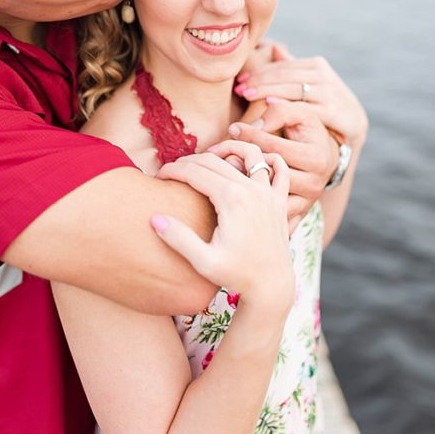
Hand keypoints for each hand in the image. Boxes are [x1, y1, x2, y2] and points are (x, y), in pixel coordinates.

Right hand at [151, 141, 293, 309]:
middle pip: (216, 161)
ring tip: (210, 154)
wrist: (272, 285)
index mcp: (231, 200)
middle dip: (190, 161)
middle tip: (174, 170)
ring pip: (250, 154)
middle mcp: (252, 190)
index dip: (173, 171)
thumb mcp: (203, 261)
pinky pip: (279, 169)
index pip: (195, 172)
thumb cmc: (237, 276)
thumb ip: (178, 238)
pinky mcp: (280, 200)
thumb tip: (155, 218)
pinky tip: (252, 163)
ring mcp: (269, 193)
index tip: (158, 176)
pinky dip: (267, 159)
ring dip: (229, 148)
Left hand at [222, 99, 337, 226]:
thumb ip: (280, 112)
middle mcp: (314, 183)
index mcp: (316, 158)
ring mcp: (307, 202)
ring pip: (269, 201)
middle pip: (272, 177)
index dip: (251, 136)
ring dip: (244, 190)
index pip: (276, 148)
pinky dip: (254, 212)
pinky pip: (271, 218)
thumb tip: (256, 124)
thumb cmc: (308, 132)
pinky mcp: (299, 214)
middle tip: (222, 157)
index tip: (231, 128)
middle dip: (243, 166)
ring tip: (225, 177)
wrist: (326, 158)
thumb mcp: (301, 114)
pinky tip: (237, 201)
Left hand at [236, 45, 367, 147]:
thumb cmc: (326, 101)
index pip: (282, 66)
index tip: (241, 79)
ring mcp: (328, 92)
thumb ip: (293, 68)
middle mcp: (323, 75)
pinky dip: (286, 104)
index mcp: (316, 65)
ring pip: (291, 89)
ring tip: (247, 96)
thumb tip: (274, 47)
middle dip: (259, 81)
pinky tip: (269, 106)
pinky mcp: (332, 111)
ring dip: (266, 91)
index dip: (259, 72)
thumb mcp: (311, 82)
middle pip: (284, 76)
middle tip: (239, 88)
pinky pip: (304, 106)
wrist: (354, 123)